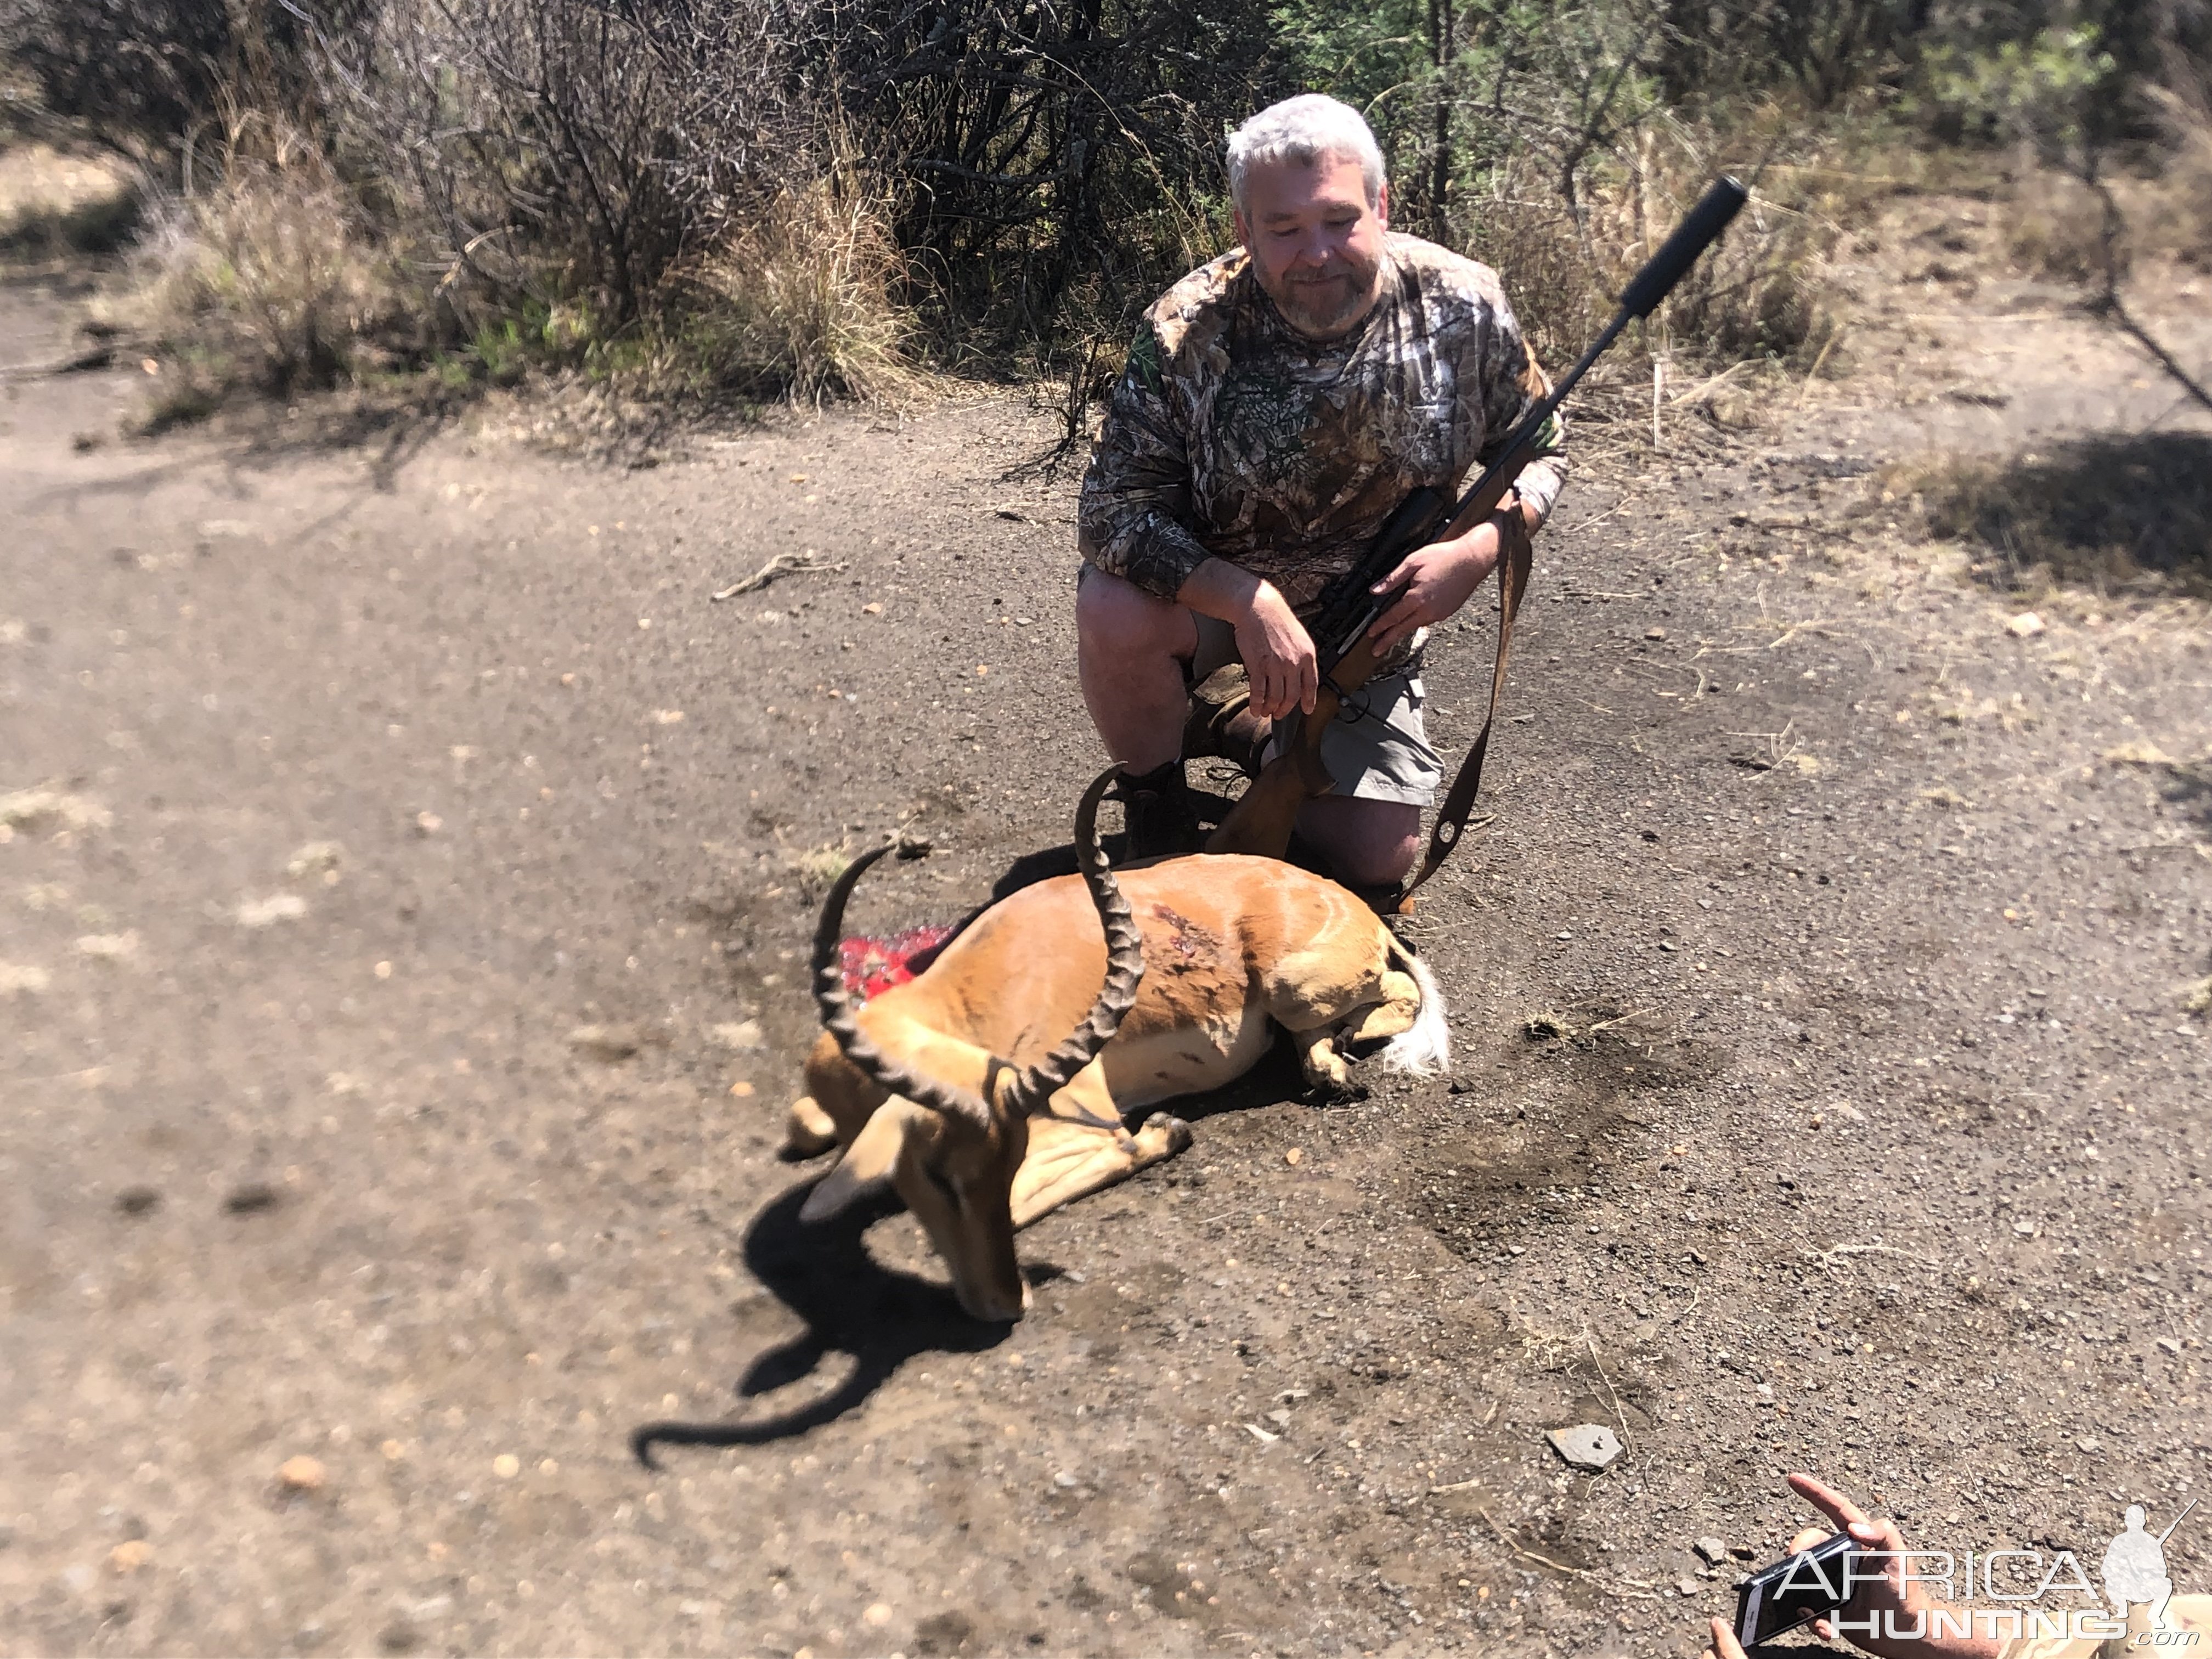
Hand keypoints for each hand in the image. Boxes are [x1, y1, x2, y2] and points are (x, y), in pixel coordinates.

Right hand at [1233, 580, 1318, 720]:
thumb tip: (1302, 676)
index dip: (1309, 701)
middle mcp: (1293, 662)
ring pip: (1275, 697)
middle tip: (1280, 714)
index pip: (1311, 685)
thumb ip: (1302, 657)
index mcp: (1307, 655)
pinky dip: (1256, 703)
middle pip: (1292, 696)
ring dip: (1270, 708)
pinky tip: (1254, 708)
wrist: (1258, 607)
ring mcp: (1275, 665)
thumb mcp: (1300, 637)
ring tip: (1266, 711)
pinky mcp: (1257, 666)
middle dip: (1285, 709)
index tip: (1307, 710)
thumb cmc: (1277, 620)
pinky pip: (1258, 692)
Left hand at [1365, 520, 1501, 654]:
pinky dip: (1418, 621)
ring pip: (1416, 625)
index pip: (1393, 616)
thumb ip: (1393, 578)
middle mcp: (1428, 610)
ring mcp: (1439, 613)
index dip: (1380, 626)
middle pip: (1403, 629)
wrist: (1472, 559)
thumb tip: (1375, 590)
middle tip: (1376, 651)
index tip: (1371, 634)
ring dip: (1403, 630)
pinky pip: (1428, 620)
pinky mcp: (1448, 612)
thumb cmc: (1444, 557)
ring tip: (1391, 636)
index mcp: (1417, 598)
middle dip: (1388, 640)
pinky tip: (1412, 620)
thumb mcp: (1413, 562)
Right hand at [1775, 1473, 1998, 1658]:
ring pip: (1803, 1573)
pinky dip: (1811, 1617)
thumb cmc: (1908, 1594)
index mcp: (1859, 1542)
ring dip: (1799, 1584)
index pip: (1836, 1510)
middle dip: (1798, 1547)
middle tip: (1794, 1558)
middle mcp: (1843, 1559)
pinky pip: (1809, 1607)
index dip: (1815, 1492)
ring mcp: (1834, 1582)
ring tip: (1807, 1599)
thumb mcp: (1901, 1560)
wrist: (1908, 1636)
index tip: (1793, 1479)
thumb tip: (1852, 1528)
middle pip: (1811, 1542)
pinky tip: (1823, 1626)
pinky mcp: (1830, 1607)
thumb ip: (1884, 1534)